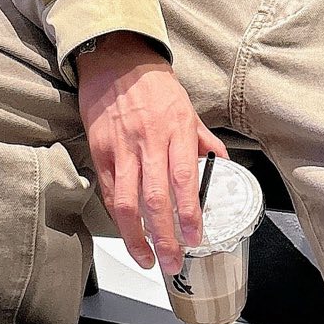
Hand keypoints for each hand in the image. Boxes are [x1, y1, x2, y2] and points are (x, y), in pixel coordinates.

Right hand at [76, 33, 228, 276]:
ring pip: (127, 203)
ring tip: (147, 260)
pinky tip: (129, 235)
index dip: (189, 214)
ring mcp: (121, 149)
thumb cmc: (155, 87)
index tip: (196, 238)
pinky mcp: (100, 152)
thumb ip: (204, 142)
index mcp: (176, 132)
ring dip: (137, 238)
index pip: (184, 180)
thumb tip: (223, 166)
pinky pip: (110, 192)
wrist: (115, 61)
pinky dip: (119, 218)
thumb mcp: (188, 110)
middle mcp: (148, 143)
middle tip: (172, 263)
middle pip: (155, 200)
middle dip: (164, 238)